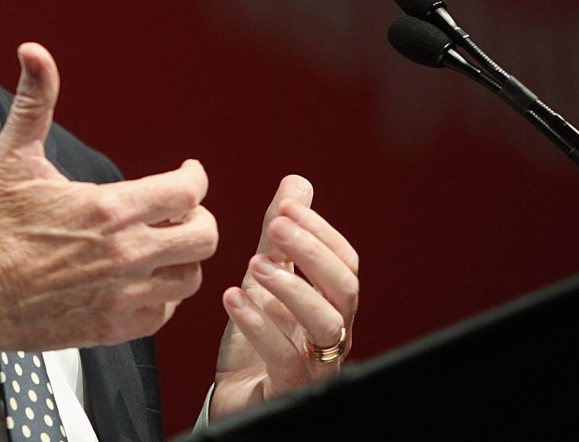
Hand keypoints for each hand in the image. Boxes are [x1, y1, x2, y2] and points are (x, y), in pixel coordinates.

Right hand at [0, 42, 218, 350]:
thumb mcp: (13, 157)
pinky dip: (162, 297)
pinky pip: (163, 315)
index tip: (188, 173)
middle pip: (204, 237)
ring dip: (182, 258)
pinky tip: (143, 280)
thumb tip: (36, 55)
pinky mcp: (112, 326)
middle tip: (178, 211)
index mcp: (108, 210)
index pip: (187, 192)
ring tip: (163, 244)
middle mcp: (124, 255)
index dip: (195, 176)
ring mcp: (122, 295)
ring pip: (190, 278)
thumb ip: (35, 102)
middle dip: (197, 217)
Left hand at [210, 176, 359, 418]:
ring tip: (254, 265)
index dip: (320, 231)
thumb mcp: (265, 278)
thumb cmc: (259, 339)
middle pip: (345, 290)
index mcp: (332, 303)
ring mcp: (315, 365)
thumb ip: (279, 237)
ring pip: (326, 325)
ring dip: (292, 288)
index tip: (286, 206)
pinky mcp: (288, 389)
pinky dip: (260, 325)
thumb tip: (296, 184)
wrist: (235, 395)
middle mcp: (333, 334)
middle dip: (312, 253)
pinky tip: (232, 298)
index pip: (346, 262)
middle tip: (275, 227)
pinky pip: (286, 360)